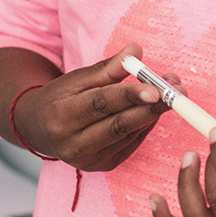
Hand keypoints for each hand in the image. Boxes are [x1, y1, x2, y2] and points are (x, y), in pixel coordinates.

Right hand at [13, 42, 182, 171]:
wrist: (39, 130)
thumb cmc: (59, 99)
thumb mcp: (76, 79)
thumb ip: (108, 68)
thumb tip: (135, 50)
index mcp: (61, 116)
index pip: (101, 104)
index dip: (130, 96)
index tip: (156, 89)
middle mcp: (72, 144)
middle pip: (119, 124)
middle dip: (152, 107)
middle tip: (177, 91)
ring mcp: (88, 160)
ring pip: (129, 134)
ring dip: (154, 113)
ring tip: (173, 94)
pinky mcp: (102, 166)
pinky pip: (131, 143)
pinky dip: (145, 125)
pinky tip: (155, 109)